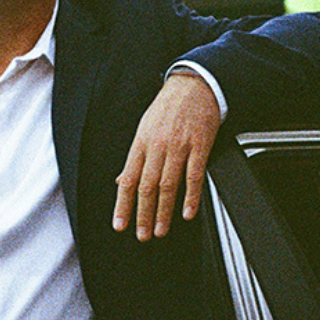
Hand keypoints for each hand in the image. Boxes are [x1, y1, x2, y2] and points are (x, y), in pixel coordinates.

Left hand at [114, 71, 221, 241]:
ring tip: (161, 229)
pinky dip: (190, 196)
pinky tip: (187, 212)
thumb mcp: (144, 129)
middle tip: (142, 234)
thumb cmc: (168, 108)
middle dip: (143, 214)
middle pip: (147, 186)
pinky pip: (194, 175)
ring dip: (164, 211)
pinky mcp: (199, 145)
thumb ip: (134, 158)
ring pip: (168, 184)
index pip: (128, 179)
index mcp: (141, 143)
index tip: (120, 224)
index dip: (122, 205)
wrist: (193, 85)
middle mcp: (157, 146)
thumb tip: (120, 181)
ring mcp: (179, 146)